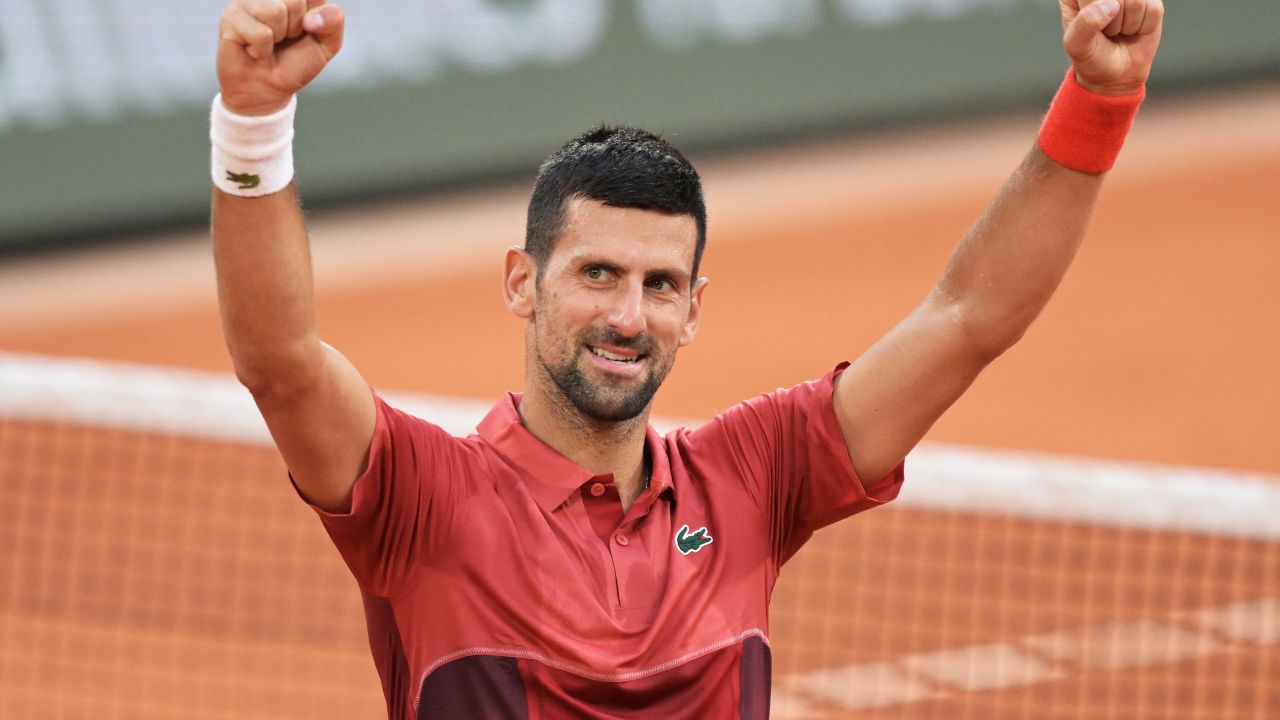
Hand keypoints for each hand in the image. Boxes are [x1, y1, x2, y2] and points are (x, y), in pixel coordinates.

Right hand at [217, 0, 344, 115]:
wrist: (266, 90)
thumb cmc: (294, 63)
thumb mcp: (325, 45)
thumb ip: (333, 23)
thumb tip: (313, 17)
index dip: (316, 19)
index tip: (308, 30)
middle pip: (295, 1)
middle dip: (296, 29)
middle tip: (284, 39)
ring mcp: (247, 2)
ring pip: (276, 12)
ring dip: (278, 38)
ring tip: (269, 43)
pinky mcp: (231, 17)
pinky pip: (260, 33)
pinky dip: (262, 50)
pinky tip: (254, 51)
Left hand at [1059, 0, 1162, 95]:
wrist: (1116, 75)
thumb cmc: (1092, 57)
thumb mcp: (1077, 45)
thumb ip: (1085, 23)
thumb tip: (1110, 4)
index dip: (1092, 13)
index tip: (1092, 28)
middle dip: (1112, 20)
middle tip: (1106, 31)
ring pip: (1136, 0)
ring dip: (1128, 24)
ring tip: (1119, 30)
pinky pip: (1153, 9)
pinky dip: (1144, 26)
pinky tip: (1133, 29)